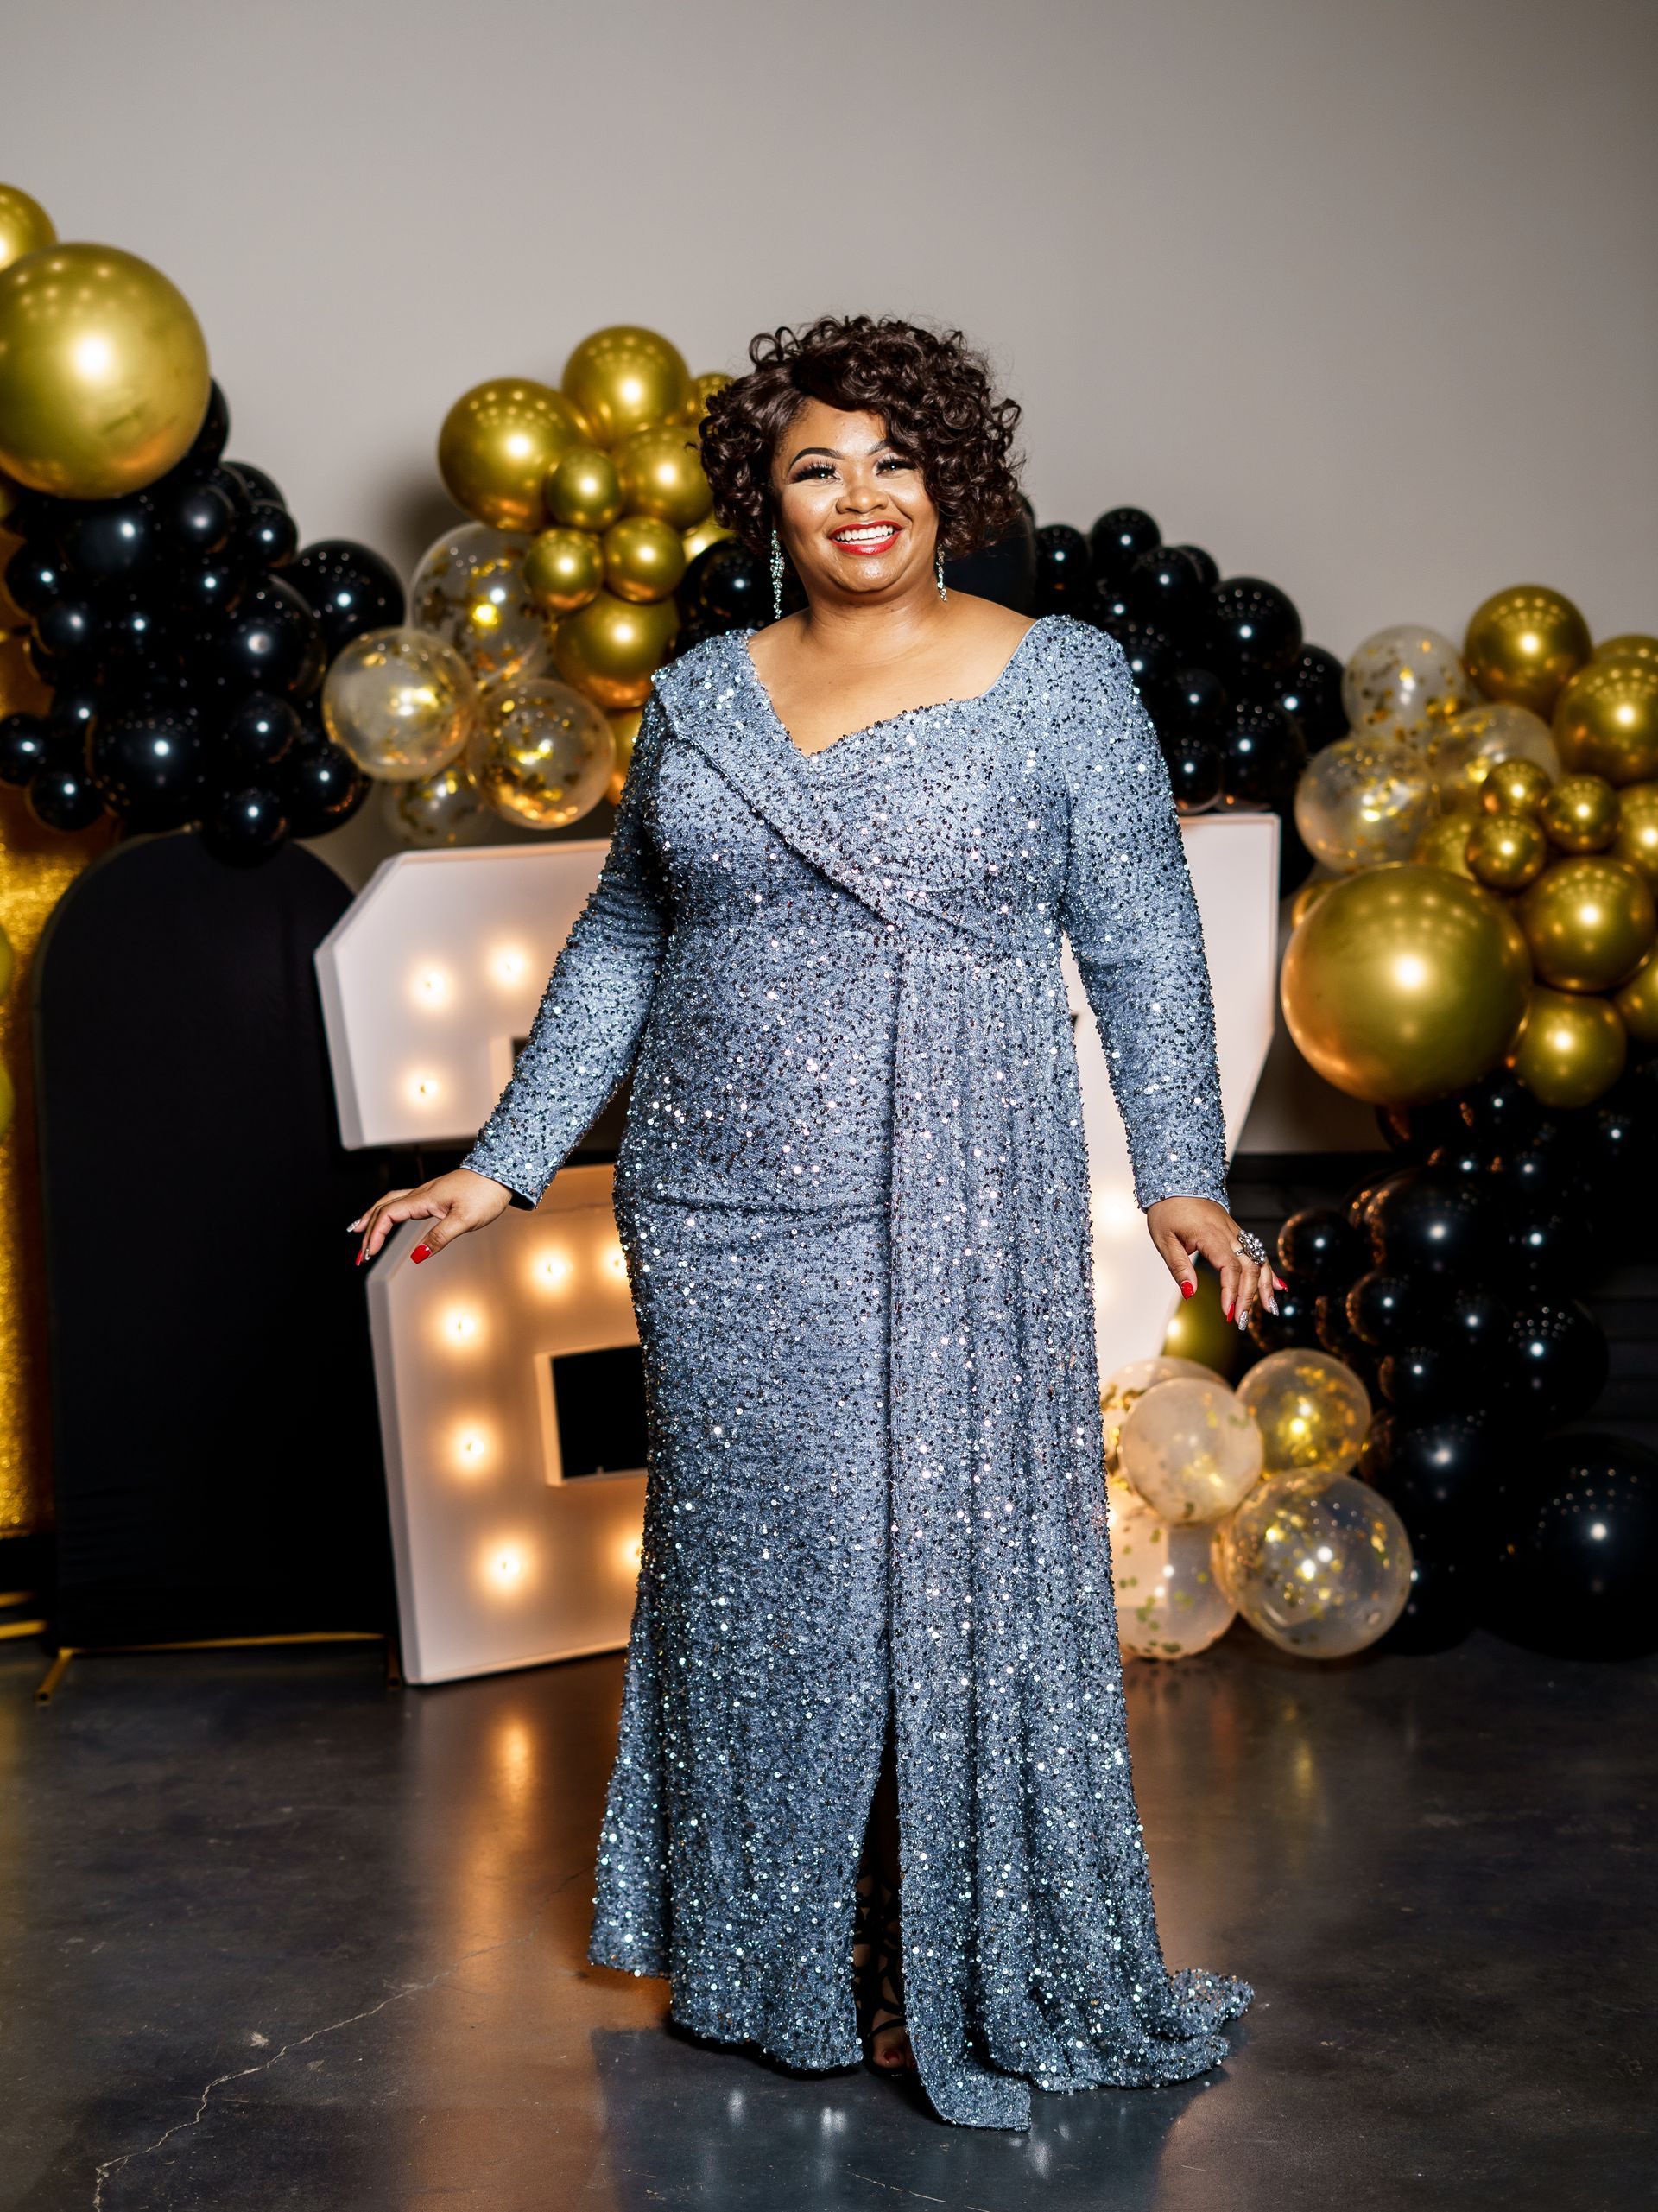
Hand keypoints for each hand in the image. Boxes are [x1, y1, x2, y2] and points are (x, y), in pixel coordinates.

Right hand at [348, 1168, 514, 1266]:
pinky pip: (402, 1201)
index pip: (388, 1215)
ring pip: (390, 1202)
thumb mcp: (465, 1220)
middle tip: (359, 1254)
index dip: (375, 1235)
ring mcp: (427, 1193)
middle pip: (383, 1208)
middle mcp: (421, 1193)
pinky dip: (388, 1211)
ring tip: (358, 1229)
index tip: (368, 1255)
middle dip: (367, 1230)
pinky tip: (389, 1218)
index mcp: (424, 1199)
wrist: (501, 1173)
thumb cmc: (486, 1194)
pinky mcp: (434, 1195)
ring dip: (373, 1216)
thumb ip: (439, 1237)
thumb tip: (417, 1256)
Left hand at [1144, 1195, 1284, 1331]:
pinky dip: (1268, 1271)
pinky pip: (1257, 1253)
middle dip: (1248, 1296)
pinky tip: (1277, 1288)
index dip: (1231, 1291)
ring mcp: (1236, 1232)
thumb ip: (1179, 1267)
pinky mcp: (1236, 1232)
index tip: (1227, 1311)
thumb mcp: (1164, 1240)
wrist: (1177, 1181)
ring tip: (1269, 1310)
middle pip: (1249, 1268)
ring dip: (1265, 1286)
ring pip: (1258, 1261)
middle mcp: (1229, 1234)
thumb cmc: (1167, 1210)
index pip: (1230, 1267)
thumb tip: (1190, 1294)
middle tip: (1240, 1320)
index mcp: (1210, 1235)